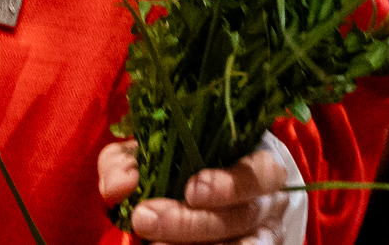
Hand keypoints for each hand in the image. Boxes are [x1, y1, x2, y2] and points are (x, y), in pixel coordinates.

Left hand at [99, 141, 294, 243]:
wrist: (201, 199)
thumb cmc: (180, 164)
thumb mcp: (152, 152)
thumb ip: (128, 162)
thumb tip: (119, 187)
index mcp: (256, 160)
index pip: (261, 170)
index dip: (230, 183)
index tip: (191, 189)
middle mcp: (269, 201)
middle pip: (243, 215)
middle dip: (190, 222)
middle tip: (144, 218)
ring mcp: (266, 235)